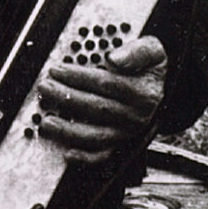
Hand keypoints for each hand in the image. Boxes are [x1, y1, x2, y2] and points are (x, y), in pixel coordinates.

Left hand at [35, 35, 166, 167]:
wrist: (162, 91)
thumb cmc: (151, 69)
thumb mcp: (153, 51)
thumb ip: (138, 52)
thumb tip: (114, 59)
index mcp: (143, 93)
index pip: (107, 84)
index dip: (79, 77)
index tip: (58, 69)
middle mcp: (135, 117)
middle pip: (96, 108)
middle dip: (66, 98)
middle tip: (45, 87)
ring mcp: (126, 133)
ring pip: (96, 136)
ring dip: (68, 130)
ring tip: (46, 121)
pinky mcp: (119, 145)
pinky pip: (102, 156)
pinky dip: (84, 157)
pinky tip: (67, 153)